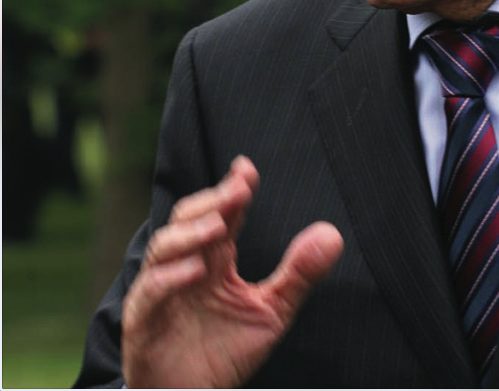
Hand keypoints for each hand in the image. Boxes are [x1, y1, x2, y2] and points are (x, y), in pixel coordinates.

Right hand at [122, 156, 343, 387]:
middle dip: (212, 200)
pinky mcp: (143, 322)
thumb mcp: (272, 312)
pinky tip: (196, 270)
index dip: (232, 190)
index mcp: (215, 258)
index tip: (247, 169)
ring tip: (218, 226)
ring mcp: (161, 292)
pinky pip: (149, 292)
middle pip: (189, 218)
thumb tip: (333, 234)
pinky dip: (169, 278)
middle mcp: (186, 266)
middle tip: (237, 189)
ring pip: (164, 247)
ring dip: (190, 232)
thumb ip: (299, 274)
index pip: (221, 213)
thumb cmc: (225, 352)